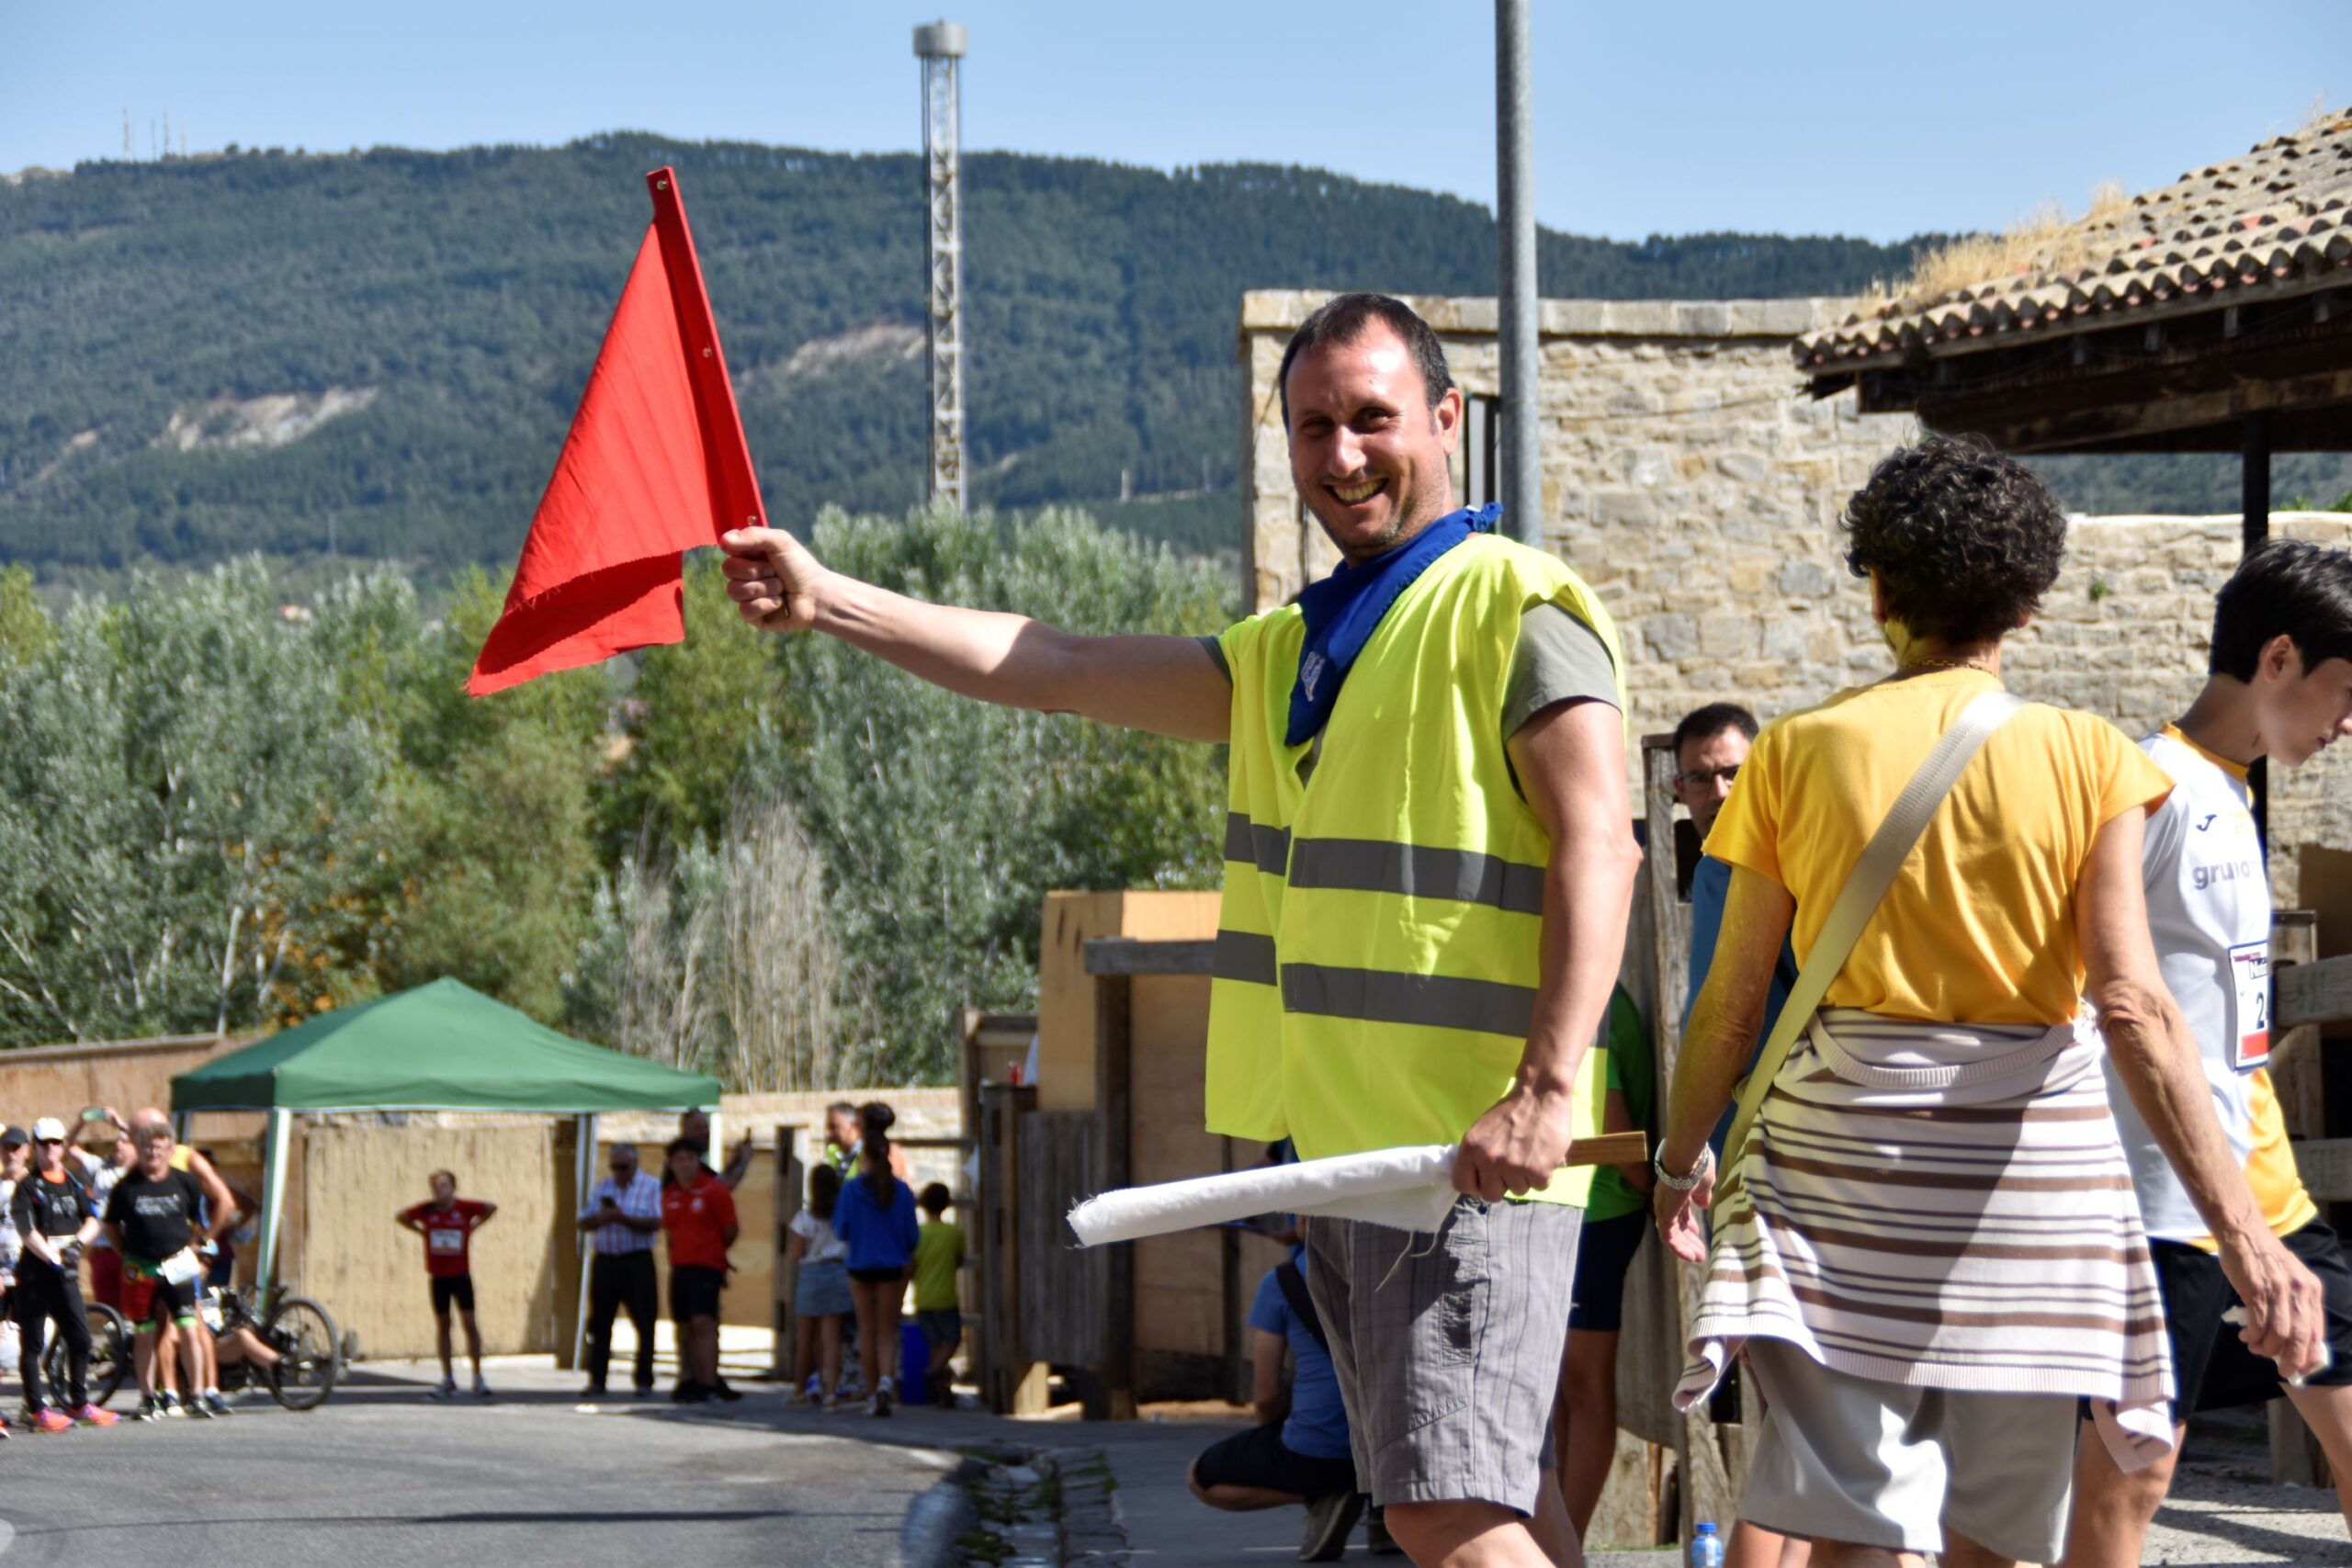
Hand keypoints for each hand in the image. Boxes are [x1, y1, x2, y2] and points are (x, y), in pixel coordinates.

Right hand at [719, 527, 826, 631]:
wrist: (817, 596)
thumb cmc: (800, 567)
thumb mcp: (780, 542)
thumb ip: (753, 535)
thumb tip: (722, 541)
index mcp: (749, 554)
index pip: (728, 548)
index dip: (742, 551)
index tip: (761, 553)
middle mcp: (745, 574)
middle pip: (728, 569)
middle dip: (755, 571)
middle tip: (775, 572)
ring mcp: (747, 595)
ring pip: (734, 591)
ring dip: (763, 588)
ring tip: (781, 589)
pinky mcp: (753, 615)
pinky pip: (745, 610)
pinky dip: (766, 605)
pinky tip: (780, 603)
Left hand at [1452, 1084, 1577, 1201]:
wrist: (1540, 1094)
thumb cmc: (1511, 1110)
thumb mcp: (1482, 1129)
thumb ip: (1477, 1154)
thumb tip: (1477, 1181)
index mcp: (1470, 1148)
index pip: (1461, 1184)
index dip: (1475, 1185)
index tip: (1485, 1180)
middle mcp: (1489, 1159)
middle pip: (1491, 1195)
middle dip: (1502, 1184)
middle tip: (1512, 1168)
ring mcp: (1513, 1167)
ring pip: (1518, 1191)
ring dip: (1524, 1178)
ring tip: (1529, 1155)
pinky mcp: (1538, 1171)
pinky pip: (1539, 1186)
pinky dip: (1543, 1174)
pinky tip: (1543, 1156)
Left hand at [1651, 1147, 1714, 1263]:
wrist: (1687, 1158)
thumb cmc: (1698, 1167)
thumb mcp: (1705, 1184)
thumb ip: (1702, 1196)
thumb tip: (1703, 1204)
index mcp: (1676, 1192)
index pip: (1680, 1212)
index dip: (1688, 1224)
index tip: (1698, 1234)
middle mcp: (1666, 1201)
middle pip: (1676, 1225)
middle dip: (1688, 1239)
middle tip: (1700, 1252)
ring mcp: (1664, 1208)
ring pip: (1672, 1233)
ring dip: (1685, 1247)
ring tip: (1699, 1258)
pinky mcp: (1663, 1215)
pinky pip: (1668, 1237)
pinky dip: (1678, 1248)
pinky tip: (1690, 1256)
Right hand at [2219, 1226, 2326, 1380]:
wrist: (2245, 1234)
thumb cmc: (2266, 1259)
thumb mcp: (2292, 1279)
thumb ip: (2297, 1304)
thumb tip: (2293, 1339)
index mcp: (2312, 1290)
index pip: (2316, 1331)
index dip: (2310, 1354)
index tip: (2302, 1368)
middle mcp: (2299, 1291)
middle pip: (2300, 1336)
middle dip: (2292, 1359)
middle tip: (2283, 1370)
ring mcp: (2278, 1290)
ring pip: (2278, 1333)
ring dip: (2267, 1347)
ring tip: (2256, 1348)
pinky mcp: (2256, 1289)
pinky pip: (2258, 1322)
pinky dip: (2252, 1335)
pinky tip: (2246, 1336)